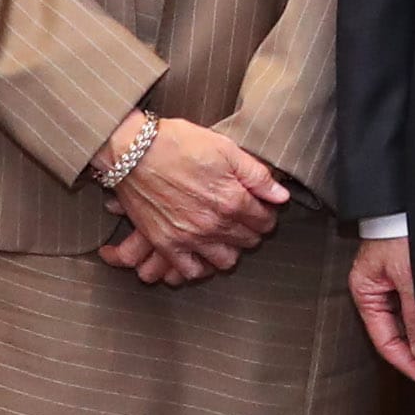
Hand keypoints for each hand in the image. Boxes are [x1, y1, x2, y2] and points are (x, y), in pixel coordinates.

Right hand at [104, 116, 288, 280]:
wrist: (133, 151)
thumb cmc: (179, 144)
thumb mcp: (226, 149)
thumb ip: (257, 175)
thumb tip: (281, 196)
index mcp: (232, 200)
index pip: (264, 221)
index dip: (265, 213)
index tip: (259, 207)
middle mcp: (214, 224)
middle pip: (248, 241)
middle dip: (251, 230)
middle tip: (242, 218)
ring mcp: (189, 237)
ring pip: (225, 261)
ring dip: (230, 250)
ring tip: (224, 235)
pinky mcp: (166, 243)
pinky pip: (190, 270)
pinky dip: (200, 266)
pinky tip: (201, 251)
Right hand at [350, 231, 414, 389]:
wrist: (409, 203)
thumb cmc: (403, 232)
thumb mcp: (411, 277)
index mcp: (366, 292)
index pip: (385, 341)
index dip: (409, 364)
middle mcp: (378, 292)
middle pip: (398, 336)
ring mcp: (393, 286)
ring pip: (410, 325)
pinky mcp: (409, 278)